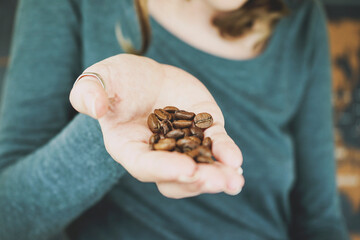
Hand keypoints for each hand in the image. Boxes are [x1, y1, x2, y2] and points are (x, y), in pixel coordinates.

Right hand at [70, 54, 243, 197]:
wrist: (144, 75)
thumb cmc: (116, 80)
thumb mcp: (97, 80)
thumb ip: (89, 93)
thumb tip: (95, 107)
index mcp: (128, 147)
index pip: (145, 166)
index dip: (164, 170)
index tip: (187, 170)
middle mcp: (157, 152)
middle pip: (177, 177)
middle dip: (198, 181)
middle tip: (220, 182)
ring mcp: (182, 143)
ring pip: (200, 167)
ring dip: (217, 175)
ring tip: (234, 180)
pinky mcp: (202, 129)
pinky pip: (215, 144)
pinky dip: (225, 152)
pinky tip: (235, 160)